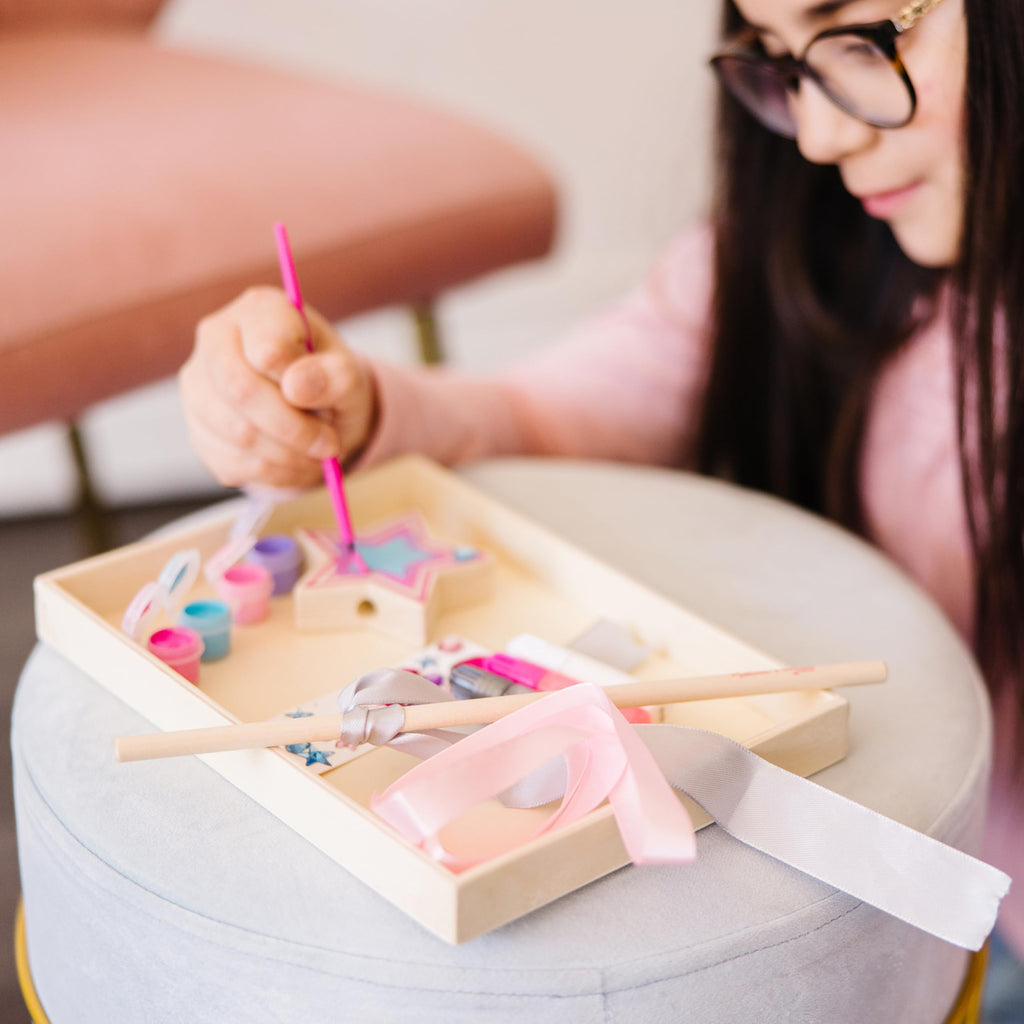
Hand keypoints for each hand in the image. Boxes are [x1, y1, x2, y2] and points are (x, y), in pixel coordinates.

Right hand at [179, 286, 376, 488]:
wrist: (317, 410)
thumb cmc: (330, 381)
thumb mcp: (348, 375)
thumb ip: (334, 375)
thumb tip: (296, 386)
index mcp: (259, 310)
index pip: (267, 350)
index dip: (301, 387)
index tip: (331, 409)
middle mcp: (216, 339)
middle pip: (241, 390)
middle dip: (293, 429)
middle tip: (329, 447)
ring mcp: (198, 385)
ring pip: (236, 432)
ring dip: (288, 456)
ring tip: (317, 455)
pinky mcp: (197, 430)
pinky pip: (231, 462)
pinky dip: (273, 473)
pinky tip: (295, 463)